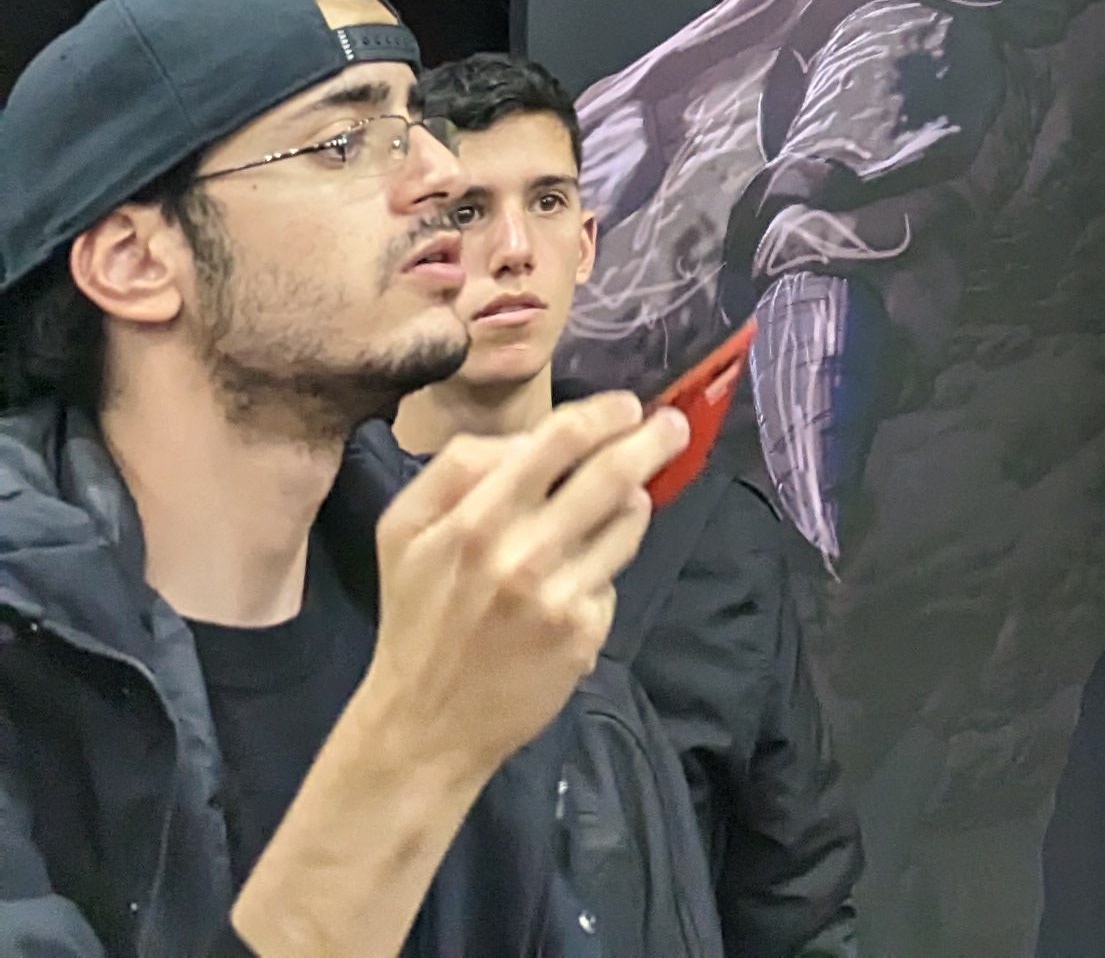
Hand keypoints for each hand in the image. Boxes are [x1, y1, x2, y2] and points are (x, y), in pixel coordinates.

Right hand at [362, 391, 689, 784]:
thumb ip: (456, 467)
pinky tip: (576, 582)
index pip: (560, 439)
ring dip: (633, 499)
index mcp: (477, 519)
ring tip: (624, 499)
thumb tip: (526, 441)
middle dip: (653, 439)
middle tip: (673, 425)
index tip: (627, 405)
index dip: (604, 413)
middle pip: (613, 472)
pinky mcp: (583, 633)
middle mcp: (524, 554)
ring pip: (627, 519)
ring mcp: (560, 596)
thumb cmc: (417, 615)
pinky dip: (601, 568)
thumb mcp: (404, 529)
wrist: (425, 726)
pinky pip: (612, 577)